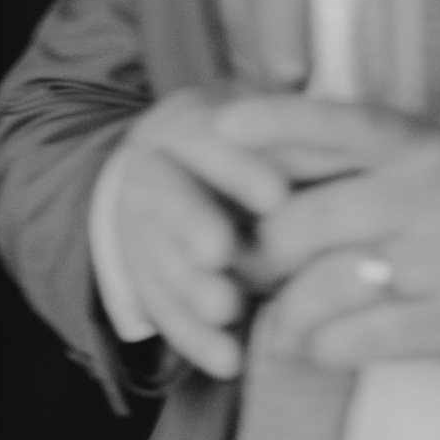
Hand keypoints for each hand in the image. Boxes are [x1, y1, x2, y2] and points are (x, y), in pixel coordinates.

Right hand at [108, 88, 293, 377]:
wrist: (174, 173)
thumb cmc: (245, 146)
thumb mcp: (255, 118)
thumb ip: (281, 118)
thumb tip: (300, 78)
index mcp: (181, 125)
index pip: (198, 138)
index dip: (232, 166)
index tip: (276, 196)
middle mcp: (150, 172)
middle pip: (163, 199)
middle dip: (192, 228)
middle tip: (224, 257)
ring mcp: (138, 226)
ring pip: (153, 256)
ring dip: (188, 288)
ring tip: (227, 314)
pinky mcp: (141, 273)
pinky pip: (160, 308)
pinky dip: (192, 337)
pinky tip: (226, 360)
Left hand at [219, 95, 439, 375]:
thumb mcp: (435, 167)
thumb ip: (357, 160)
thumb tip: (249, 154)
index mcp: (426, 147)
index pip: (341, 124)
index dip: (278, 121)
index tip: (219, 125)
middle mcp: (439, 195)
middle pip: (307, 219)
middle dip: (256, 251)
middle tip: (229, 270)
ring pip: (326, 283)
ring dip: (284, 310)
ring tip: (269, 321)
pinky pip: (363, 336)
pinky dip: (323, 345)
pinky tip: (314, 347)